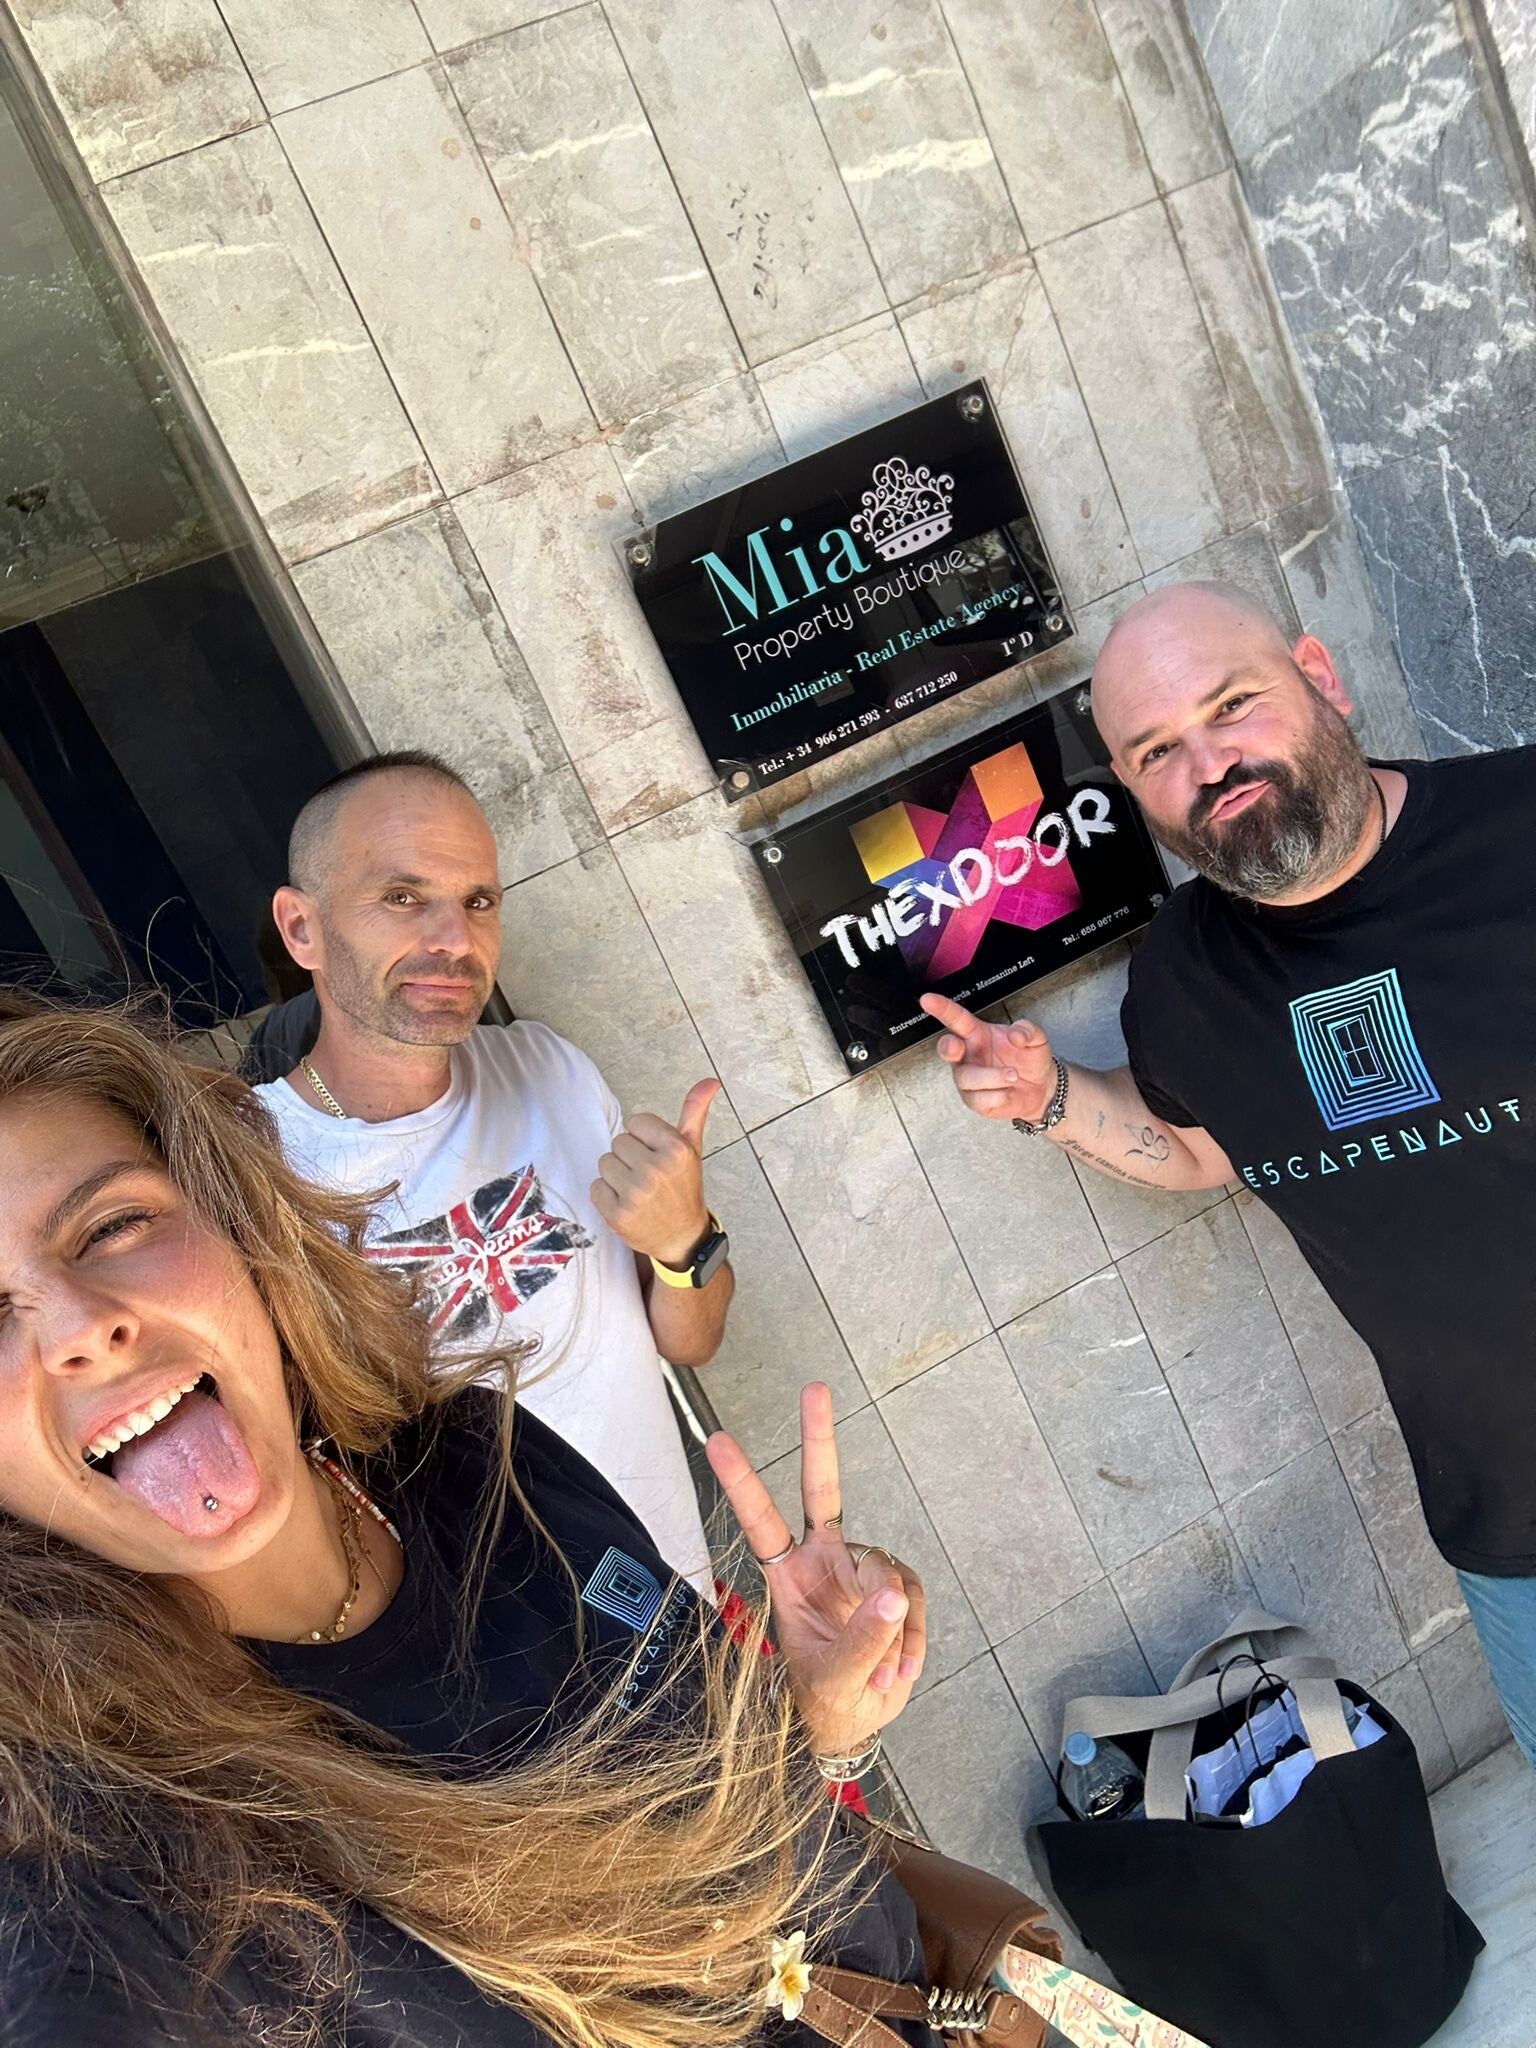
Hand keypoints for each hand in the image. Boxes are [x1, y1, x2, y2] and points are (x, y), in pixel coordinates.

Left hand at [591, 1079, 719, 1266]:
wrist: (682, 1238)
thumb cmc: (684, 1189)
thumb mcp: (692, 1149)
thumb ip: (694, 1112)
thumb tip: (710, 1081)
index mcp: (675, 1149)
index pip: (636, 1122)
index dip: (644, 1138)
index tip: (656, 1155)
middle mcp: (655, 1170)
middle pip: (618, 1142)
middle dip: (630, 1156)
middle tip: (648, 1175)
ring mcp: (635, 1194)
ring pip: (605, 1163)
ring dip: (617, 1175)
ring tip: (637, 1189)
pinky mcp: (617, 1215)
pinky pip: (595, 1187)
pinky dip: (606, 1195)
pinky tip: (626, 1203)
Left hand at [706, 1383, 925, 1755]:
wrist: (856, 1725)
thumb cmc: (826, 1701)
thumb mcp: (835, 1679)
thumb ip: (862, 1639)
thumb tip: (892, 1594)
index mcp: (786, 1577)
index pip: (760, 1521)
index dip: (741, 1481)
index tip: (715, 1439)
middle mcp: (821, 1560)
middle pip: (822, 1490)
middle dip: (819, 1438)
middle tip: (814, 1386)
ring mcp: (859, 1569)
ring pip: (886, 1565)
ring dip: (891, 1626)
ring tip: (882, 1672)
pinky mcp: (894, 1586)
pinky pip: (912, 1595)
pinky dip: (912, 1636)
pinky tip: (900, 1666)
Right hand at [920, 991, 1058, 1123]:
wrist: (1040, 1090)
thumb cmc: (1029, 1060)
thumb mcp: (1036, 1039)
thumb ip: (1028, 1030)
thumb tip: (1016, 1034)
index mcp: (978, 1035)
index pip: (956, 1019)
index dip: (941, 1008)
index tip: (928, 1000)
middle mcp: (969, 1055)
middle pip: (947, 1049)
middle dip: (948, 1047)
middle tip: (957, 1046)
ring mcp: (970, 1079)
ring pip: (967, 1077)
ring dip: (992, 1077)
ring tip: (1013, 1075)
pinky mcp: (975, 1100)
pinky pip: (979, 1099)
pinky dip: (998, 1096)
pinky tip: (1008, 1092)